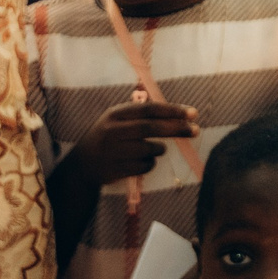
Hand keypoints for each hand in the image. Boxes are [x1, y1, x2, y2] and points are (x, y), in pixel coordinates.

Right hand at [67, 95, 198, 185]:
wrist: (82, 166)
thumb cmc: (107, 138)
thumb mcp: (117, 120)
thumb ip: (141, 114)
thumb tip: (179, 114)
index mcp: (115, 114)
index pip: (149, 109)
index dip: (173, 110)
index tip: (193, 113)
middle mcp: (113, 131)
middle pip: (151, 128)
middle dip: (176, 128)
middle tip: (195, 130)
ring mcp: (113, 151)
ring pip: (150, 149)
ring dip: (159, 149)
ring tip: (154, 149)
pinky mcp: (116, 169)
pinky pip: (145, 166)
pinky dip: (150, 163)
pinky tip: (140, 161)